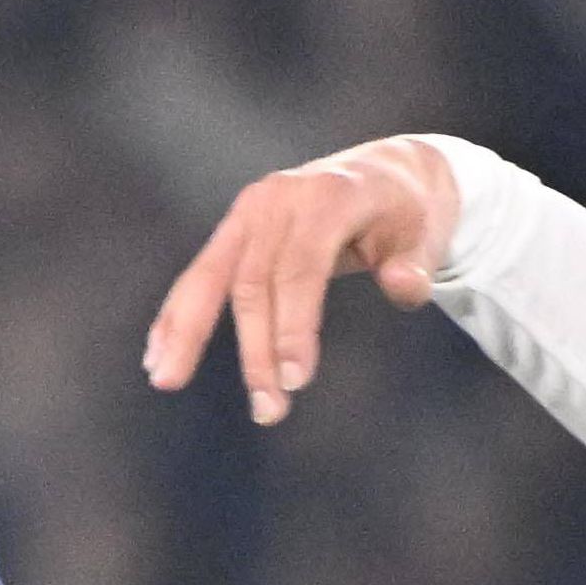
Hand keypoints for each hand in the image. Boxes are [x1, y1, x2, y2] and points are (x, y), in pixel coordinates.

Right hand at [141, 135, 484, 425]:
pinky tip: (158, 353)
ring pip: (210, 275)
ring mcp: (251, 210)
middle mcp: (279, 199)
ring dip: (187, 331)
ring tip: (165, 380)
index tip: (296, 382)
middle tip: (268, 411)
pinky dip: (179, 314)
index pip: (301, 269)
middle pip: (252, 282)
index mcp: (328, 197)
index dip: (294, 327)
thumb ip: (416, 263)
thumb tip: (406, 288)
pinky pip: (201, 274)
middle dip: (255, 351)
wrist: (386, 173)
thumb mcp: (427, 234)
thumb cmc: (409, 215)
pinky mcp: (236, 227)